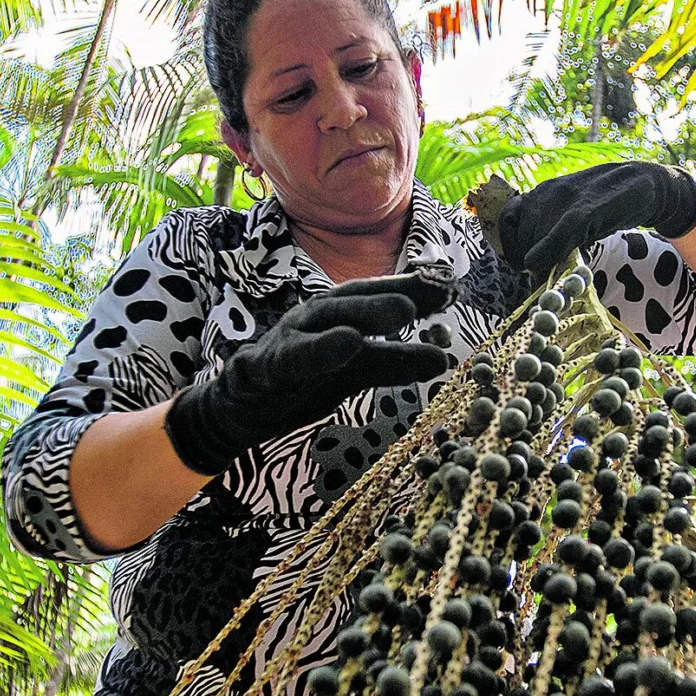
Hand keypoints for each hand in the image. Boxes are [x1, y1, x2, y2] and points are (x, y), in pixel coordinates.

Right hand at [163, 273, 453, 474]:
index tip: (452, 287)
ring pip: (328, 318)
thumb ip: (394, 360)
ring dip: (367, 312)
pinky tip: (349, 343)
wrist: (243, 407)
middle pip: (355, 298)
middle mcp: (313, 317)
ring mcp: (288, 337)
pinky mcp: (265, 366)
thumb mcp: (356, 371)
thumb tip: (443, 357)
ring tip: (404, 311)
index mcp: (335, 314)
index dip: (413, 289)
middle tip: (436, 294)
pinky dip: (322, 348)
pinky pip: (296, 356)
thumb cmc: (303, 380)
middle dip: (394, 293)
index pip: (377, 295)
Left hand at [494, 162, 695, 279]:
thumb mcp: (572, 214)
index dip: (511, 246)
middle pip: (524, 236)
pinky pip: (561, 231)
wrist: (642, 184)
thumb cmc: (606, 205)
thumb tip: (531, 267)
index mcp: (541, 193)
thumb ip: (550, 232)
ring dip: (545, 262)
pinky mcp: (587, 208)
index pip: (508, 219)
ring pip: (538, 238)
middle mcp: (547, 192)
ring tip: (563, 270)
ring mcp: (566, 198)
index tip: (521, 265)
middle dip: (533, 260)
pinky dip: (548, 249)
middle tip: (551, 275)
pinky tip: (543, 265)